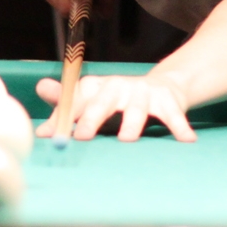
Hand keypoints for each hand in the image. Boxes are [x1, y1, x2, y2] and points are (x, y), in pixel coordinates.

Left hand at [34, 73, 195, 142]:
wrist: (161, 86)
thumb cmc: (116, 100)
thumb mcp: (90, 99)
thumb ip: (65, 107)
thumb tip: (39, 124)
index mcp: (97, 87)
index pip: (76, 100)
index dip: (63, 117)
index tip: (52, 135)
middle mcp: (118, 86)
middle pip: (102, 102)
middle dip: (92, 118)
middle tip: (82, 136)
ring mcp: (143, 93)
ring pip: (136, 109)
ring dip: (131, 123)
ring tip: (127, 139)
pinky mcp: (168, 100)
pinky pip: (174, 115)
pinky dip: (180, 127)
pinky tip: (186, 140)